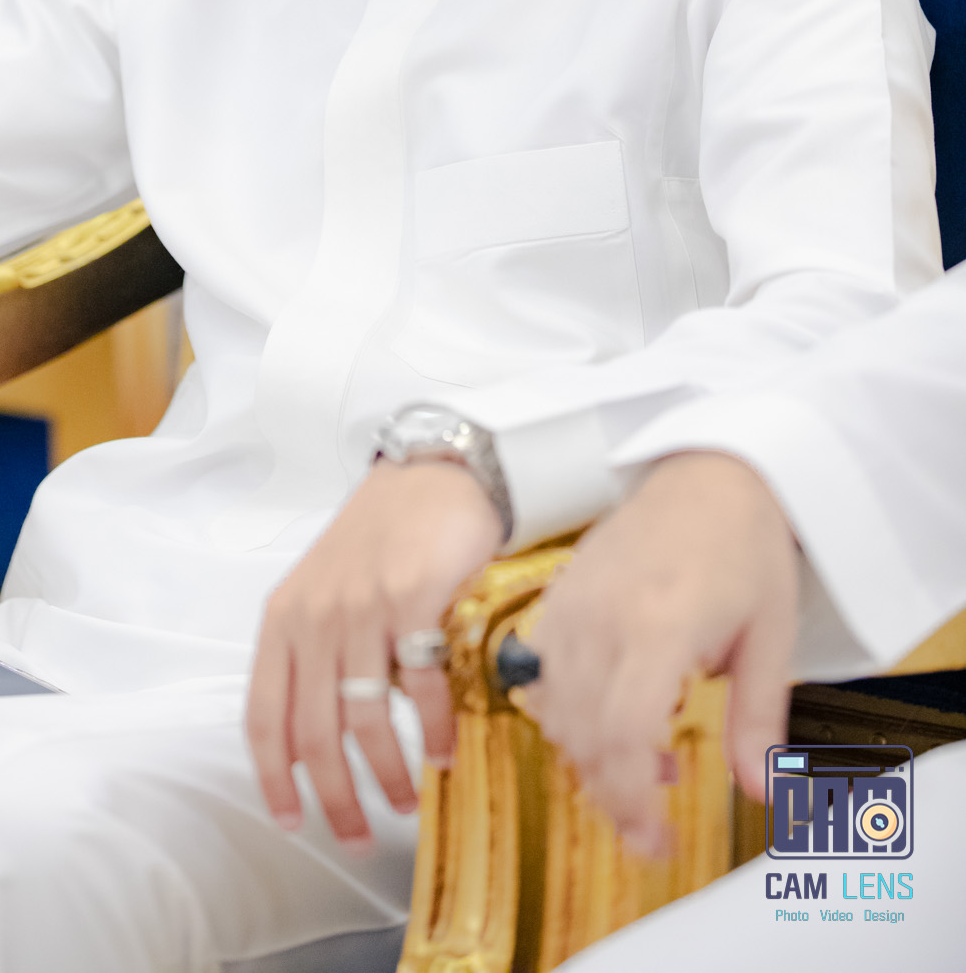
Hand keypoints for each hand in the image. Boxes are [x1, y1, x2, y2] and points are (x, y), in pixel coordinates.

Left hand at [247, 459, 504, 843]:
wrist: (434, 472)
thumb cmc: (382, 536)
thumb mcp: (325, 590)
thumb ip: (315, 654)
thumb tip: (321, 743)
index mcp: (283, 617)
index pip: (263, 716)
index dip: (273, 779)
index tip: (290, 821)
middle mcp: (315, 615)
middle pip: (312, 733)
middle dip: (334, 798)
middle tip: (357, 834)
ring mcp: (362, 607)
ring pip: (363, 720)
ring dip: (386, 775)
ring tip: (405, 799)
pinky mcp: (412, 599)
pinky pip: (419, 686)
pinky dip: (430, 730)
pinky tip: (442, 750)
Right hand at [523, 452, 797, 855]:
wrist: (709, 472)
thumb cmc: (744, 544)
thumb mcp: (772, 637)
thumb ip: (760, 719)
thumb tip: (762, 789)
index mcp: (660, 624)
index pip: (623, 735)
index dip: (632, 800)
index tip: (653, 838)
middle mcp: (604, 613)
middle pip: (581, 732)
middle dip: (610, 792)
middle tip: (649, 822)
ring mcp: (574, 600)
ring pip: (552, 708)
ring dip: (587, 755)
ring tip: (642, 763)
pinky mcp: (559, 593)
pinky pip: (539, 670)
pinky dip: (562, 711)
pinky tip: (606, 717)